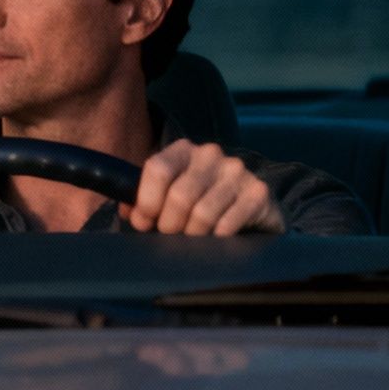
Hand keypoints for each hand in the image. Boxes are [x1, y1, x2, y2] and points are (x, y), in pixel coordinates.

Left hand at [122, 139, 283, 234]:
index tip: (144, 222)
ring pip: (203, 213)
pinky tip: (218, 237)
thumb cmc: (197, 204)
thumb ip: (142, 202)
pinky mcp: (258, 192)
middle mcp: (210, 155)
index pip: (157, 169)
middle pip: (180, 196)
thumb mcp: (166, 197)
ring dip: (193, 235)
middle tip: (171, 235)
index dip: (147, 202)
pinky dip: (217, 237)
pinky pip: (228, 223)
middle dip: (169, 225)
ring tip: (194, 239)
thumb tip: (130, 213)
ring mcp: (237, 171)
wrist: (247, 210)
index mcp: (183, 150)